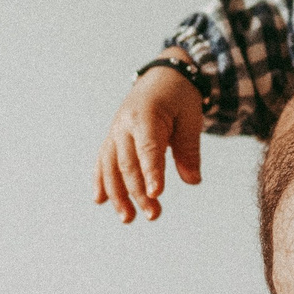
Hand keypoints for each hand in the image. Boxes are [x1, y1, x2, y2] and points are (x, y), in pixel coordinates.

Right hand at [94, 62, 202, 221]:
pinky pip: (103, 161)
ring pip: (111, 166)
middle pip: (129, 163)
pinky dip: (100, 181)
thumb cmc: (180, 98)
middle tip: (153, 215)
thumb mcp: (191, 119)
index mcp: (147, 115)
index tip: (157, 195)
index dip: (152, 172)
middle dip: (139, 192)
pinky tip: (101, 201)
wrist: (162, 75)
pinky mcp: (112, 138)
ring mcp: (115, 131)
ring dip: (118, 194)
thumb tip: (193, 181)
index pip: (149, 149)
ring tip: (128, 218)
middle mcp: (125, 124)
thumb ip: (190, 150)